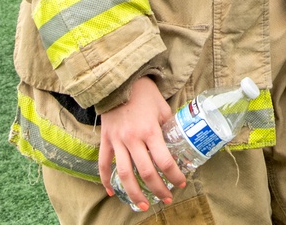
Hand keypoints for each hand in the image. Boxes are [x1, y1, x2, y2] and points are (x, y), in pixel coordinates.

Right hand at [99, 77, 184, 209]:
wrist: (120, 80)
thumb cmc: (144, 92)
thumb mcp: (162, 106)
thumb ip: (167, 125)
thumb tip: (177, 140)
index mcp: (150, 130)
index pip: (165, 160)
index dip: (175, 175)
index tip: (182, 183)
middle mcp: (133, 139)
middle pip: (147, 173)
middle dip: (159, 189)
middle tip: (167, 198)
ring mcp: (117, 141)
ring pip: (125, 175)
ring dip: (135, 194)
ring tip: (144, 205)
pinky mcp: (105, 140)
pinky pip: (104, 164)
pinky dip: (106, 181)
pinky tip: (113, 193)